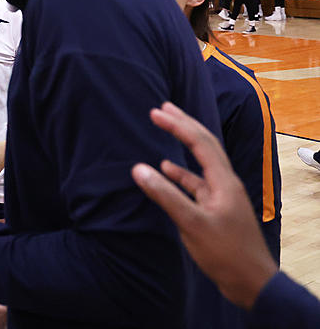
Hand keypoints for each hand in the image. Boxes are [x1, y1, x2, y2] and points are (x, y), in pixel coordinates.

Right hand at [131, 102, 277, 309]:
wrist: (251, 282)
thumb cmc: (225, 253)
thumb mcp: (192, 223)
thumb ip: (165, 195)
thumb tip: (138, 169)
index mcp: (223, 182)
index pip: (200, 143)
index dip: (178, 125)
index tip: (156, 112)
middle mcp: (225, 183)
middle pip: (205, 145)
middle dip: (184, 125)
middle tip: (162, 108)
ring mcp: (222, 197)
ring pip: (200, 163)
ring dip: (182, 146)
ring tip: (164, 130)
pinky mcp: (216, 210)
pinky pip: (196, 183)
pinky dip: (180, 174)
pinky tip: (166, 171)